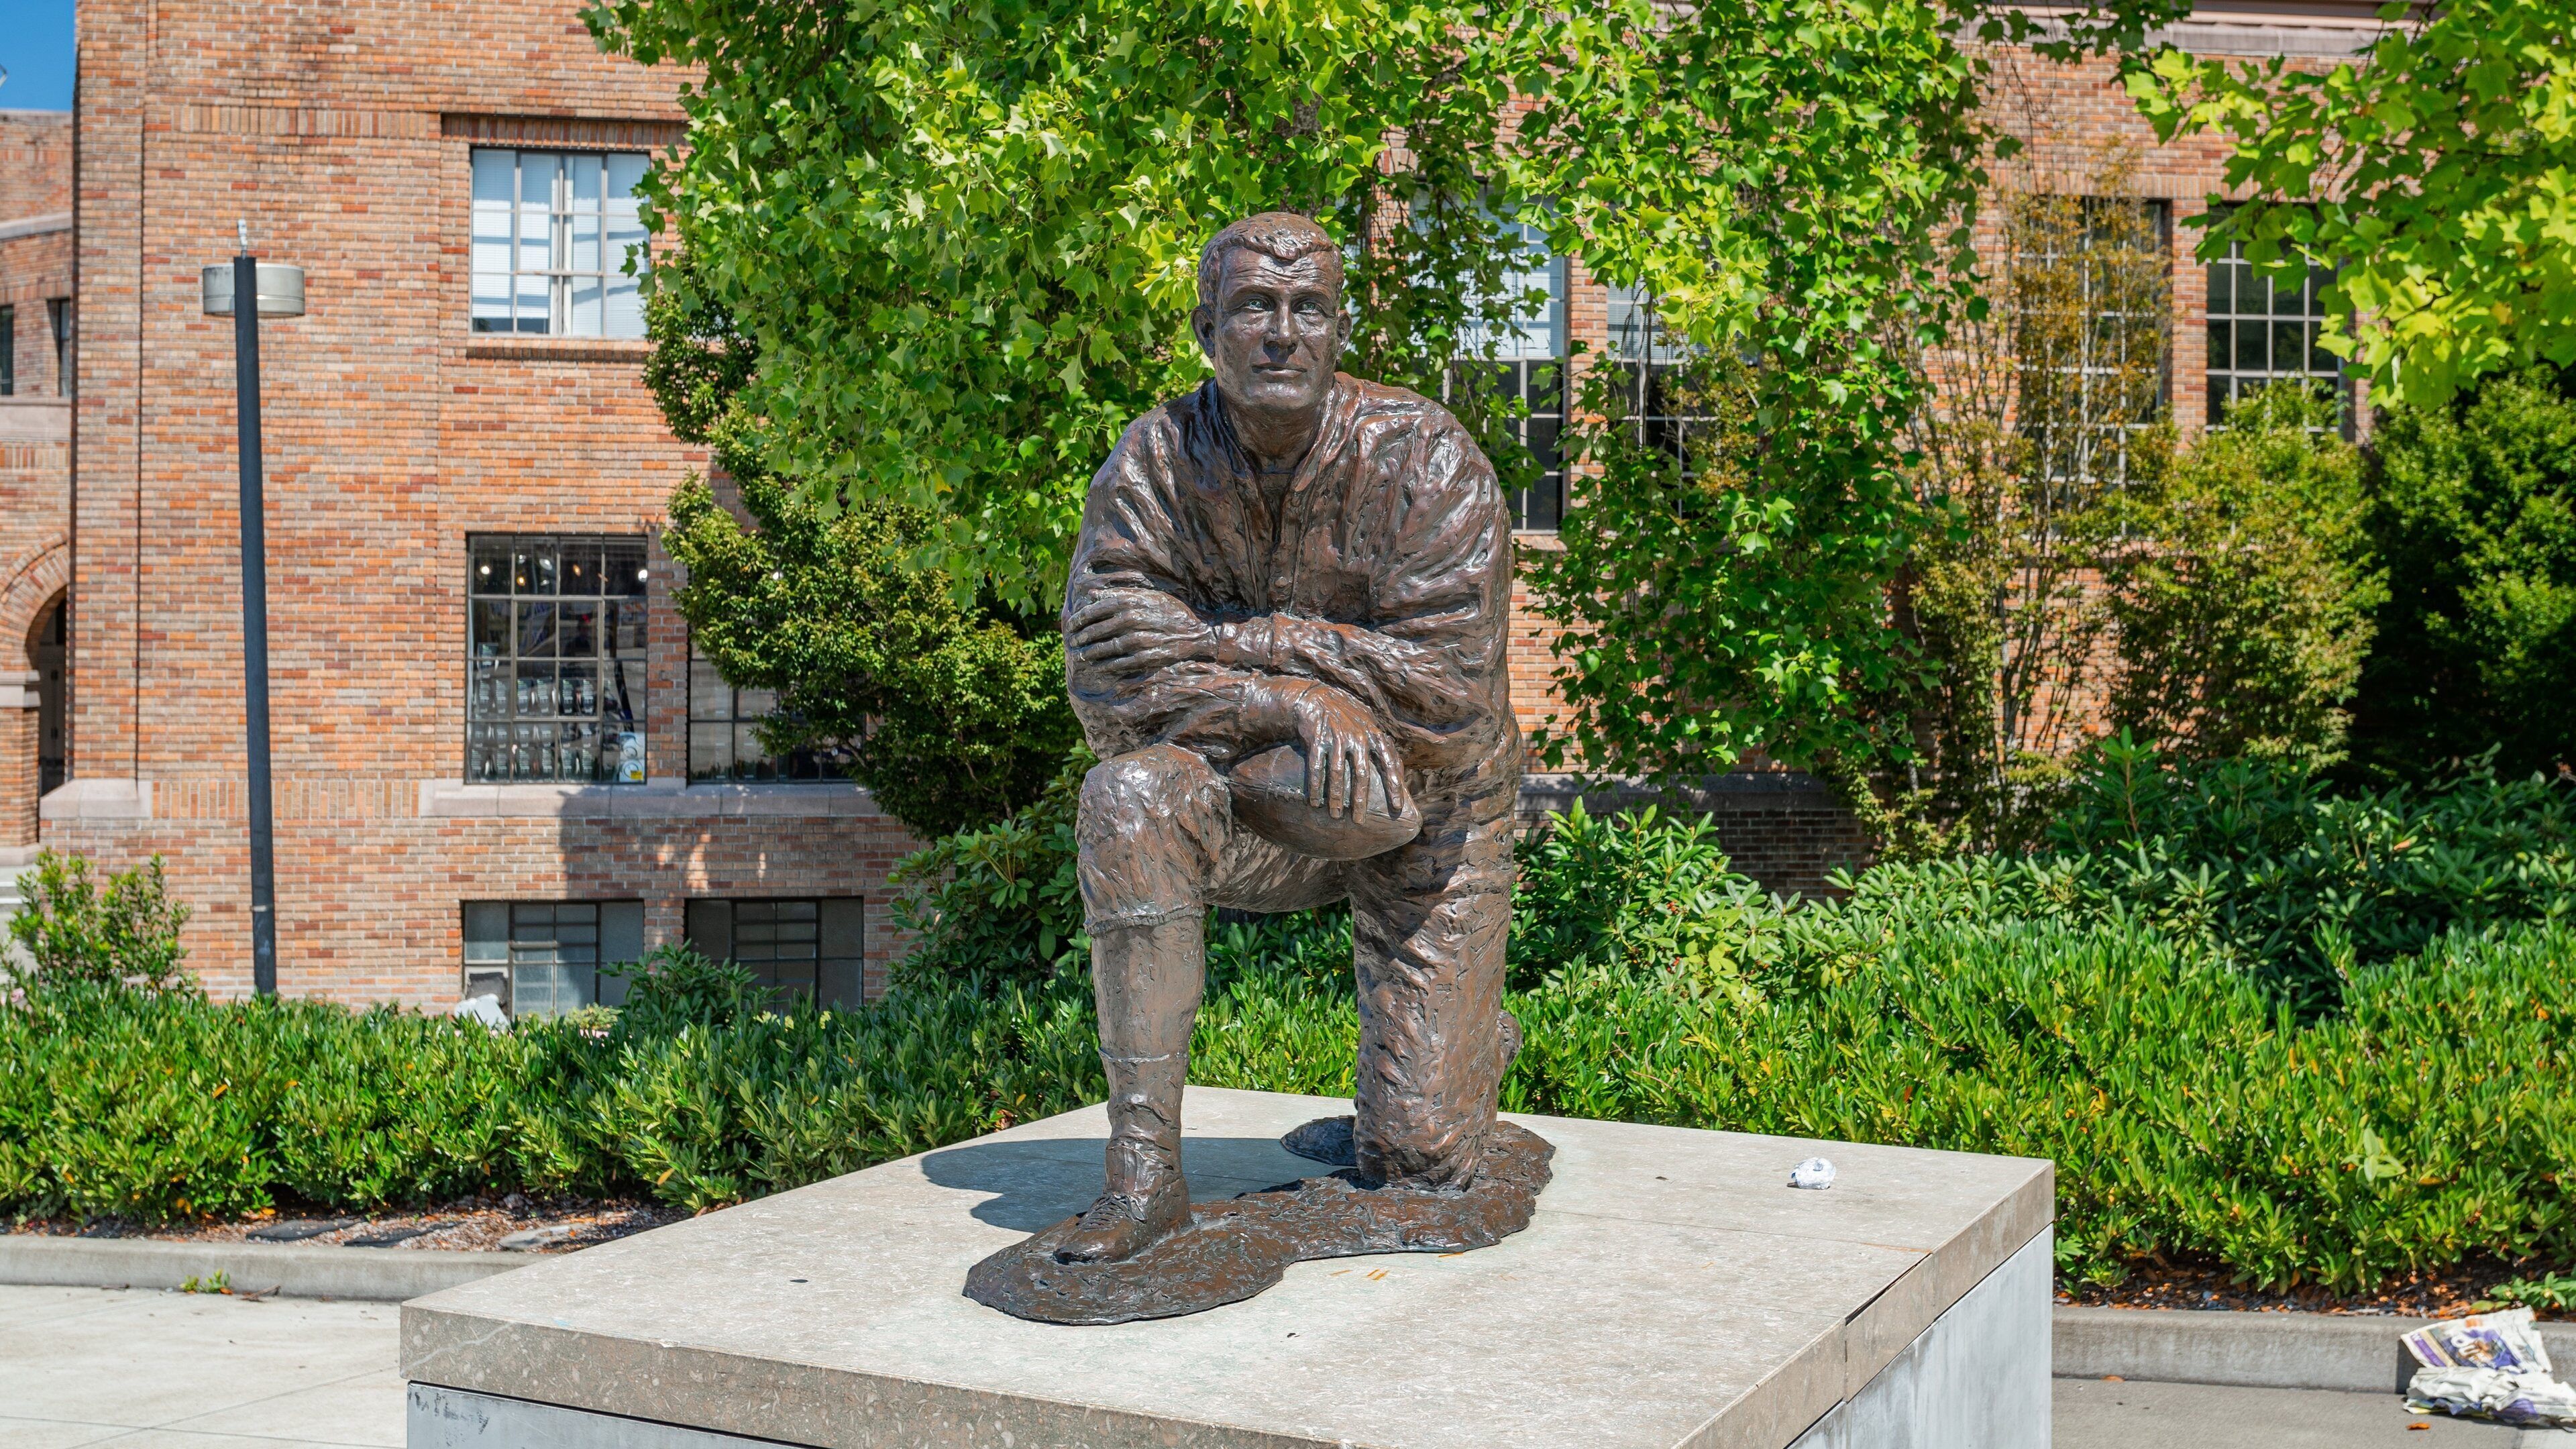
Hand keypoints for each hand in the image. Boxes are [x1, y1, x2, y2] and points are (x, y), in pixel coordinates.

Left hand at [1064, 592, 1214, 678]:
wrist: (1197, 632)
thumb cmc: (1169, 610)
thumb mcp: (1146, 595)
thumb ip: (1118, 593)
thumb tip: (1090, 594)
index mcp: (1131, 601)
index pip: (1096, 610)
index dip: (1080, 619)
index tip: (1071, 626)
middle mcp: (1132, 619)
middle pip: (1098, 630)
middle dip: (1082, 637)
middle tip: (1073, 642)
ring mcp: (1139, 639)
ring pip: (1106, 648)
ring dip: (1091, 653)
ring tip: (1082, 655)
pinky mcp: (1146, 657)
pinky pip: (1120, 663)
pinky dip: (1107, 666)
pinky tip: (1099, 667)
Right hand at [1246, 679, 1410, 820]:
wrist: (1317, 698)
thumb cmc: (1348, 718)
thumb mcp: (1369, 726)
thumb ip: (1383, 747)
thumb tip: (1400, 773)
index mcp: (1374, 735)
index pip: (1390, 762)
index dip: (1395, 785)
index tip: (1397, 807)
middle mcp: (1358, 736)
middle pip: (1362, 774)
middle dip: (1361, 800)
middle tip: (1360, 821)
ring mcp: (1337, 737)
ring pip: (1338, 773)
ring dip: (1336, 797)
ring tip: (1336, 815)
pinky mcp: (1318, 738)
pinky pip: (1317, 767)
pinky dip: (1316, 786)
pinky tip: (1315, 802)